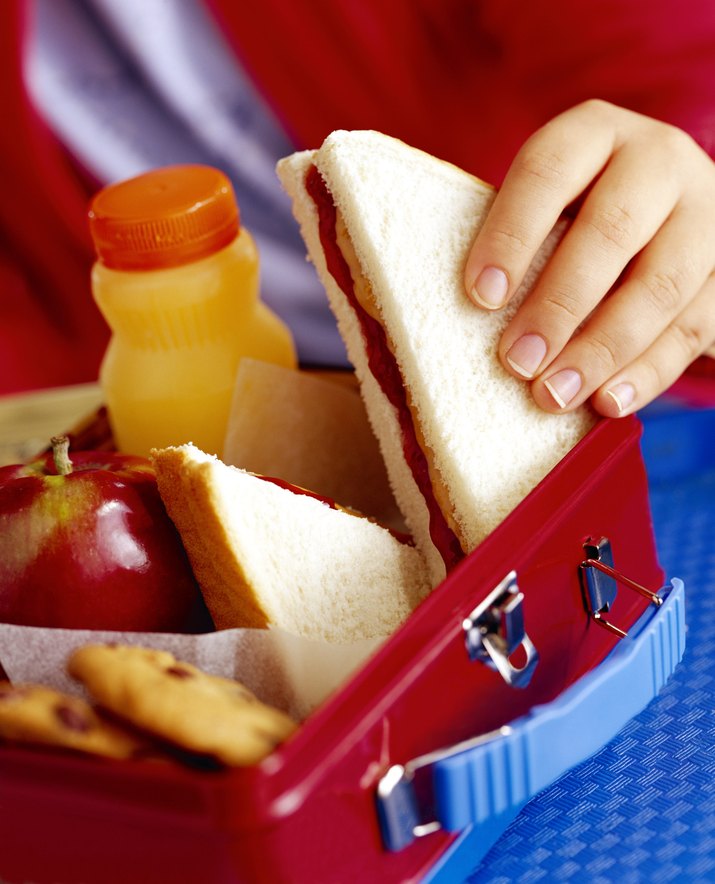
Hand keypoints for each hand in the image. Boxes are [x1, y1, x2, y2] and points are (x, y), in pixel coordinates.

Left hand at [464, 99, 714, 415]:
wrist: (669, 217)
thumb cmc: (579, 218)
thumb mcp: (549, 208)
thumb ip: (522, 244)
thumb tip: (474, 314)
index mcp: (595, 133)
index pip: (548, 170)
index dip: (512, 234)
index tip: (481, 298)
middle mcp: (658, 160)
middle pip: (612, 230)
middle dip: (559, 305)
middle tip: (516, 362)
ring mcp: (706, 212)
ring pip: (661, 285)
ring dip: (602, 349)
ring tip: (554, 394)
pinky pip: (694, 327)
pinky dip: (647, 372)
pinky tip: (608, 403)